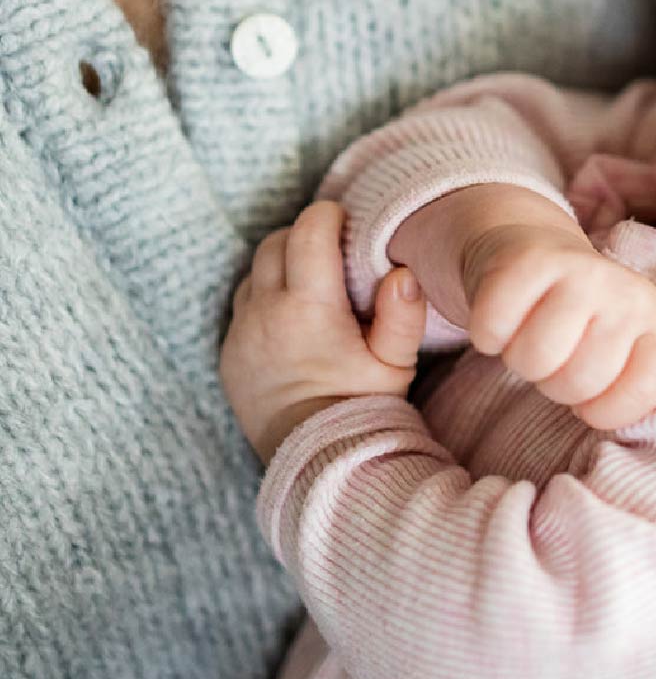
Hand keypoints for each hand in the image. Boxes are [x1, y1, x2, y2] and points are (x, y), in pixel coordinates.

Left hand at [221, 201, 429, 464]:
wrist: (317, 462)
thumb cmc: (365, 409)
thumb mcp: (397, 365)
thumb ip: (403, 315)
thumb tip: (402, 272)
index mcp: (308, 308)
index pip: (309, 231)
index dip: (329, 216)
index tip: (347, 220)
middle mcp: (265, 314)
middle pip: (275, 243)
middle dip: (303, 236)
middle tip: (334, 249)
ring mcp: (241, 335)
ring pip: (254, 273)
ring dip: (281, 266)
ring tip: (314, 283)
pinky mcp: (229, 356)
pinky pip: (242, 308)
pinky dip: (265, 298)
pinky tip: (293, 319)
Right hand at [458, 220, 655, 429]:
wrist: (535, 249)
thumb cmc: (578, 321)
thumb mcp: (618, 354)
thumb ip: (626, 391)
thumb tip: (613, 434)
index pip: (645, 390)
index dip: (606, 410)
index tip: (591, 397)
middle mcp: (627, 293)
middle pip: (580, 381)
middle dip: (555, 383)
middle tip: (555, 357)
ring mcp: (581, 271)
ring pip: (536, 358)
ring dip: (520, 360)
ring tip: (530, 337)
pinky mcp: (529, 260)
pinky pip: (493, 330)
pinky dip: (487, 336)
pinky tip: (505, 317)